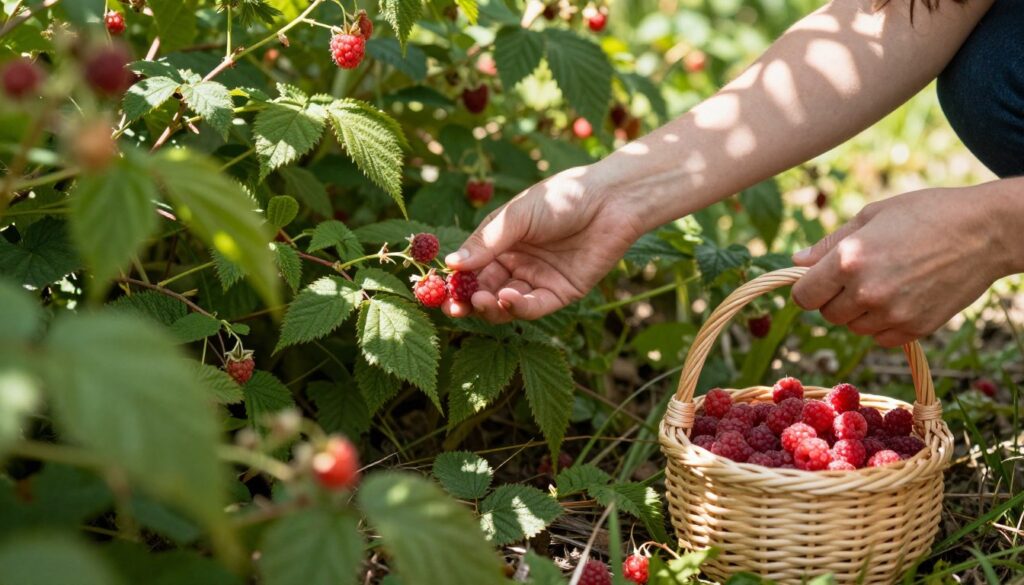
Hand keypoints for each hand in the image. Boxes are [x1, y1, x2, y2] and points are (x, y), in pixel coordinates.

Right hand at [443, 166, 644, 322]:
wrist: (610, 201)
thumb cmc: (562, 197)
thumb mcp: (518, 216)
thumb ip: (486, 242)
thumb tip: (450, 265)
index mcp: (500, 242)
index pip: (469, 268)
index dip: (454, 283)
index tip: (439, 294)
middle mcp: (516, 264)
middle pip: (484, 291)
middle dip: (468, 302)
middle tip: (454, 309)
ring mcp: (537, 280)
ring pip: (505, 305)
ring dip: (490, 306)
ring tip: (483, 300)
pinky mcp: (561, 293)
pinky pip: (533, 307)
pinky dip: (517, 307)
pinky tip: (506, 298)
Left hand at [791, 186, 1008, 346]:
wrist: (986, 231)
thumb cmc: (926, 213)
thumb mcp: (872, 215)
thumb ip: (830, 242)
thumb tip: (796, 261)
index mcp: (849, 260)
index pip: (804, 296)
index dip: (808, 289)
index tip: (818, 282)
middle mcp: (866, 291)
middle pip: (828, 314)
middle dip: (835, 298)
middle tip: (859, 277)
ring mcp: (892, 314)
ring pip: (854, 327)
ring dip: (860, 312)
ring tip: (885, 283)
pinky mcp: (915, 328)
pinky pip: (880, 339)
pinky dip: (884, 325)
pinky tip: (901, 298)